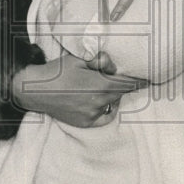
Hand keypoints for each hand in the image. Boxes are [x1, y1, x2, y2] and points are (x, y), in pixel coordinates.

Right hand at [12, 51, 146, 127]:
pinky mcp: (86, 123)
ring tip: (96, 87)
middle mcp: (100, 102)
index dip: (140, 80)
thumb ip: (99, 61)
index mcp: (101, 85)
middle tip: (108, 76)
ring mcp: (93, 114)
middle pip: (120, 93)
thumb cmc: (56, 72)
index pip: (129, 83)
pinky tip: (97, 101)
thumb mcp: (78, 59)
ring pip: (111, 103)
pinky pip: (103, 116)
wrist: (34, 90)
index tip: (150, 78)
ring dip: (110, 96)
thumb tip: (112, 64)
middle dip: (118, 84)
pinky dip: (104, 109)